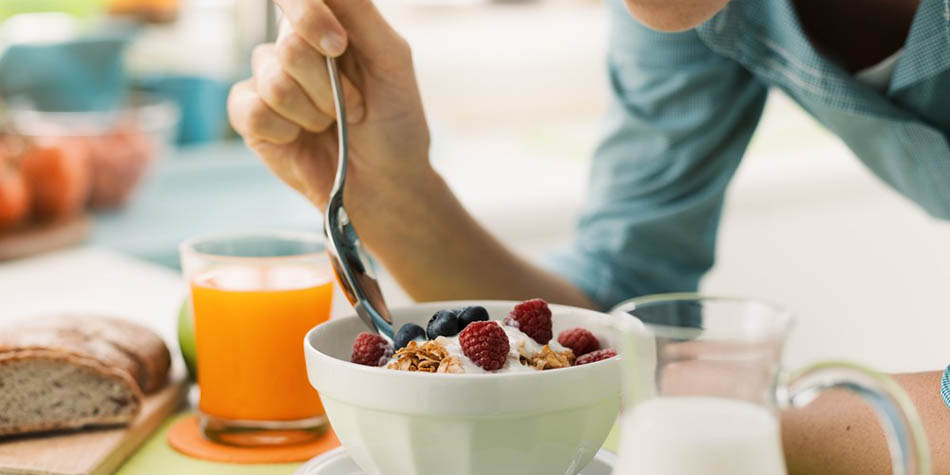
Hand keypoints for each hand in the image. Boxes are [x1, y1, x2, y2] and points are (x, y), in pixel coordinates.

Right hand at [228, 0, 430, 219]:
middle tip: (355, 107)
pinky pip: (252, 110)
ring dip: (315, 113)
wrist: (387, 182)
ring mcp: (267, 81)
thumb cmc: (395, 121)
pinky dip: (287, 131)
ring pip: (274, 81)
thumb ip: (359, 12)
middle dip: (330, 86)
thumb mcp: (392, 59)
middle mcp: (292, 47)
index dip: (308, 15)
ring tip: (333, 124)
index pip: (295, 0)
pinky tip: (302, 138)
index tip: (338, 47)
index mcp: (326, 25)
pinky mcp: (250, 117)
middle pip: (290, 46)